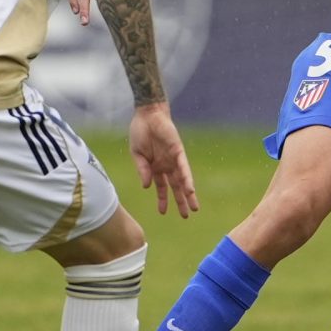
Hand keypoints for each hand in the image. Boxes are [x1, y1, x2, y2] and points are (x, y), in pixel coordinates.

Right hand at [128, 102, 196, 216]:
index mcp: (156, 167)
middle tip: (186, 216)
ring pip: (183, 181)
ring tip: (194, 208)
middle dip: (180, 201)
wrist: (147, 115)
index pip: (162, 187)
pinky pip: (184, 168)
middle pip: (175, 187)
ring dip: (188, 194)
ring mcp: (173, 159)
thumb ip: (142, 170)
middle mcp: (167, 165)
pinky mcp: (178, 151)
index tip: (162, 212)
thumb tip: (146, 187)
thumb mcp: (137, 154)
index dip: (162, 200)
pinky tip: (190, 190)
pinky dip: (187, 179)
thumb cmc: (140, 132)